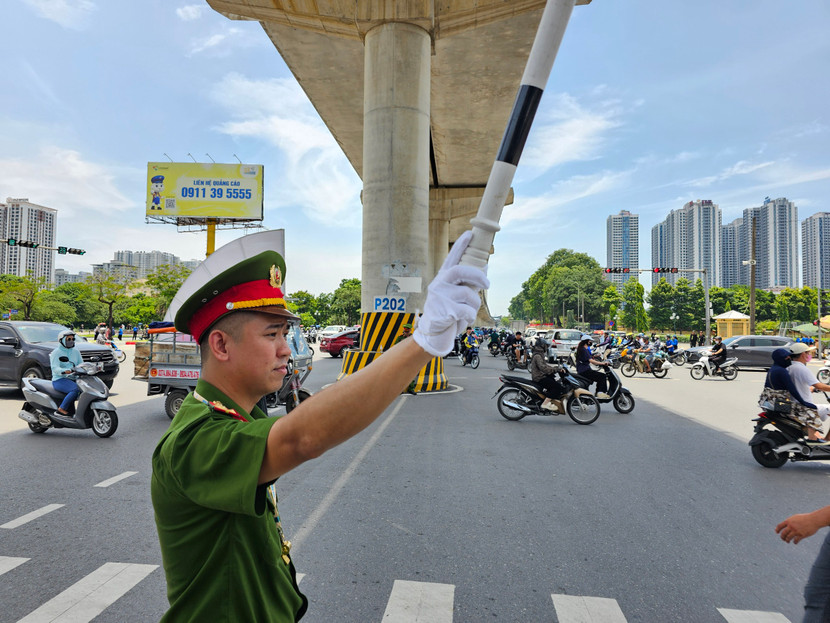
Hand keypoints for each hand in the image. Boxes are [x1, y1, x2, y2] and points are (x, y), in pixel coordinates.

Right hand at [413, 231, 489, 356]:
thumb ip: (467, 283)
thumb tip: (485, 268)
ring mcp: (440, 297)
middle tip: (488, 283)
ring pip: (469, 295)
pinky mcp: (445, 311)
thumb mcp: (457, 296)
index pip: (451, 258)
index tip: (469, 233)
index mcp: (443, 278)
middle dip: (478, 275)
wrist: (433, 335)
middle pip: (460, 271)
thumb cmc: (448, 313)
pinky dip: (470, 316)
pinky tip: (463, 320)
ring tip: (468, 312)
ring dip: (474, 305)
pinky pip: (467, 310)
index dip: (460, 246)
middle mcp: (439, 284)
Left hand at [776, 512, 824, 543]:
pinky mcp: (802, 535)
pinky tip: (795, 542)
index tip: (777, 532)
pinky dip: (795, 542)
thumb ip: (790, 521)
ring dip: (787, 540)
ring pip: (788, 538)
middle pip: (783, 533)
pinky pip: (796, 540)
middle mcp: (791, 526)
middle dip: (782, 537)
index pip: (779, 526)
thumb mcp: (795, 517)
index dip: (777, 530)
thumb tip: (785, 526)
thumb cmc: (805, 518)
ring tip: (788, 541)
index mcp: (788, 521)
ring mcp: (796, 531)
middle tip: (783, 539)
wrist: (813, 520)